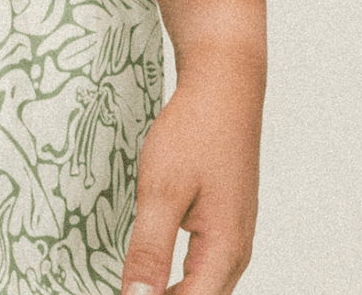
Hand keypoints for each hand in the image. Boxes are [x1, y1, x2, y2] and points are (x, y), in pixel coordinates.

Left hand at [120, 55, 262, 293]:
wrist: (223, 88)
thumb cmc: (195, 132)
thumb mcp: (161, 190)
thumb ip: (150, 248)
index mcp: (225, 251)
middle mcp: (236, 252)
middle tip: (125, 288)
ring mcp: (235, 237)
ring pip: (205, 287)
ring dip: (172, 292)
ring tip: (134, 286)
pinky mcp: (226, 222)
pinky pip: (205, 266)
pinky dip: (181, 277)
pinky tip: (156, 271)